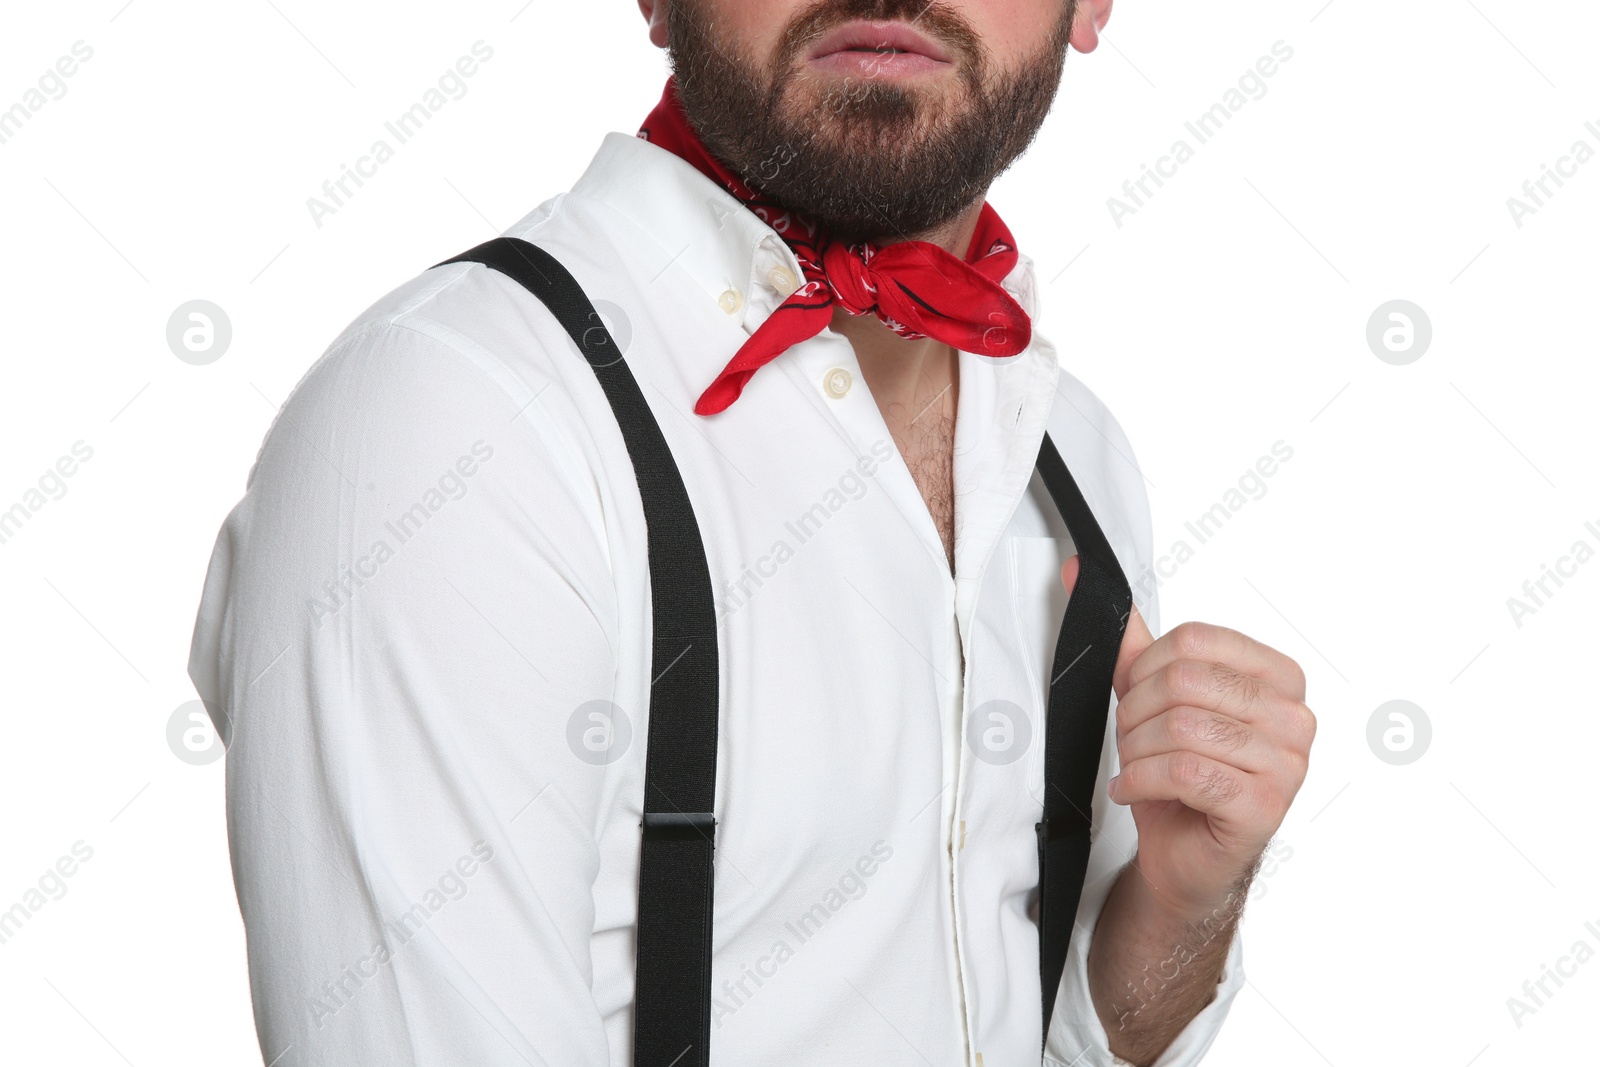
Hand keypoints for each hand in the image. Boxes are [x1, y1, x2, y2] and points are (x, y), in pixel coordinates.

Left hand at [1061, 556, 1314, 918]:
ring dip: (1135, 750)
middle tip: (1129, 740)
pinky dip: (1140, 780)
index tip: (1134, 698)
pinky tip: (1132, 789)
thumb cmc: (1178, 777)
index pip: (1197, 639)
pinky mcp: (1265, 807)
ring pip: (1183, 726)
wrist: (1186, 857)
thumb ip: (1128, 641)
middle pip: (1187, 680)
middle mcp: (1295, 716)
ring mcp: (1288, 764)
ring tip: (1132, 766)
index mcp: (1278, 678)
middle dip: (1136, 711)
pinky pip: (1185, 772)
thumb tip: (1077, 571)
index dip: (1146, 668)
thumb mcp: (1153, 700)